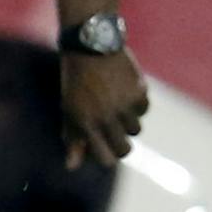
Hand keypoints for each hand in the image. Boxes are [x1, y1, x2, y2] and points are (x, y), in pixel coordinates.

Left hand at [60, 50, 147, 168]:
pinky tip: (124, 94)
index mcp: (86, 123)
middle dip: (120, 147)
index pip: (105, 157)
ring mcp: (125, 104)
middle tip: (114, 137)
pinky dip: (136, 106)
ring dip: (127, 125)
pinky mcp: (139, 90)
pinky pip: (143, 109)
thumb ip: (73, 138)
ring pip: (136, 130)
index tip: (105, 154)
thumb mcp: (68, 108)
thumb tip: (72, 167)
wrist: (90, 44)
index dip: (107, 159)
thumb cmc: (74, 80)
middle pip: (124, 149)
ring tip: (114, 110)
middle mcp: (107, 116)